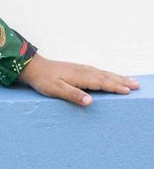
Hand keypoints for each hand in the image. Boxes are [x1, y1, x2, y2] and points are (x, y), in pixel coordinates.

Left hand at [16, 53, 139, 106]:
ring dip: (117, 77)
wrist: (32, 67)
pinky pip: (98, 72)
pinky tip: (110, 76)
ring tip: (130, 81)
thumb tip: (90, 101)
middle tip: (137, 85)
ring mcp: (81, 69)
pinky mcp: (77, 70)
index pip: (102, 83)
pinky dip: (107, 75)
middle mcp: (83, 71)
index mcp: (81, 77)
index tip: (128, 90)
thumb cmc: (43, 80)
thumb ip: (73, 95)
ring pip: (103, 74)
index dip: (115, 87)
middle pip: (106, 77)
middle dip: (122, 81)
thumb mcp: (56, 90)